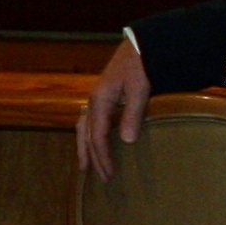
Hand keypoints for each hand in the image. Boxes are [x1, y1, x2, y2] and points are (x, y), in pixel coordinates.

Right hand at [76, 39, 149, 180]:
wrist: (141, 45)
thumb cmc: (140, 65)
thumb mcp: (139, 88)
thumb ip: (132, 114)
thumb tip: (126, 141)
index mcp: (100, 100)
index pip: (97, 136)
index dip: (103, 157)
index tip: (110, 174)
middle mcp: (94, 101)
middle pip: (87, 135)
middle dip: (92, 157)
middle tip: (101, 179)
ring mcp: (97, 98)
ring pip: (84, 128)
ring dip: (85, 148)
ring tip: (86, 166)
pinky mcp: (104, 97)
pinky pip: (91, 122)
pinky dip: (90, 136)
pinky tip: (94, 143)